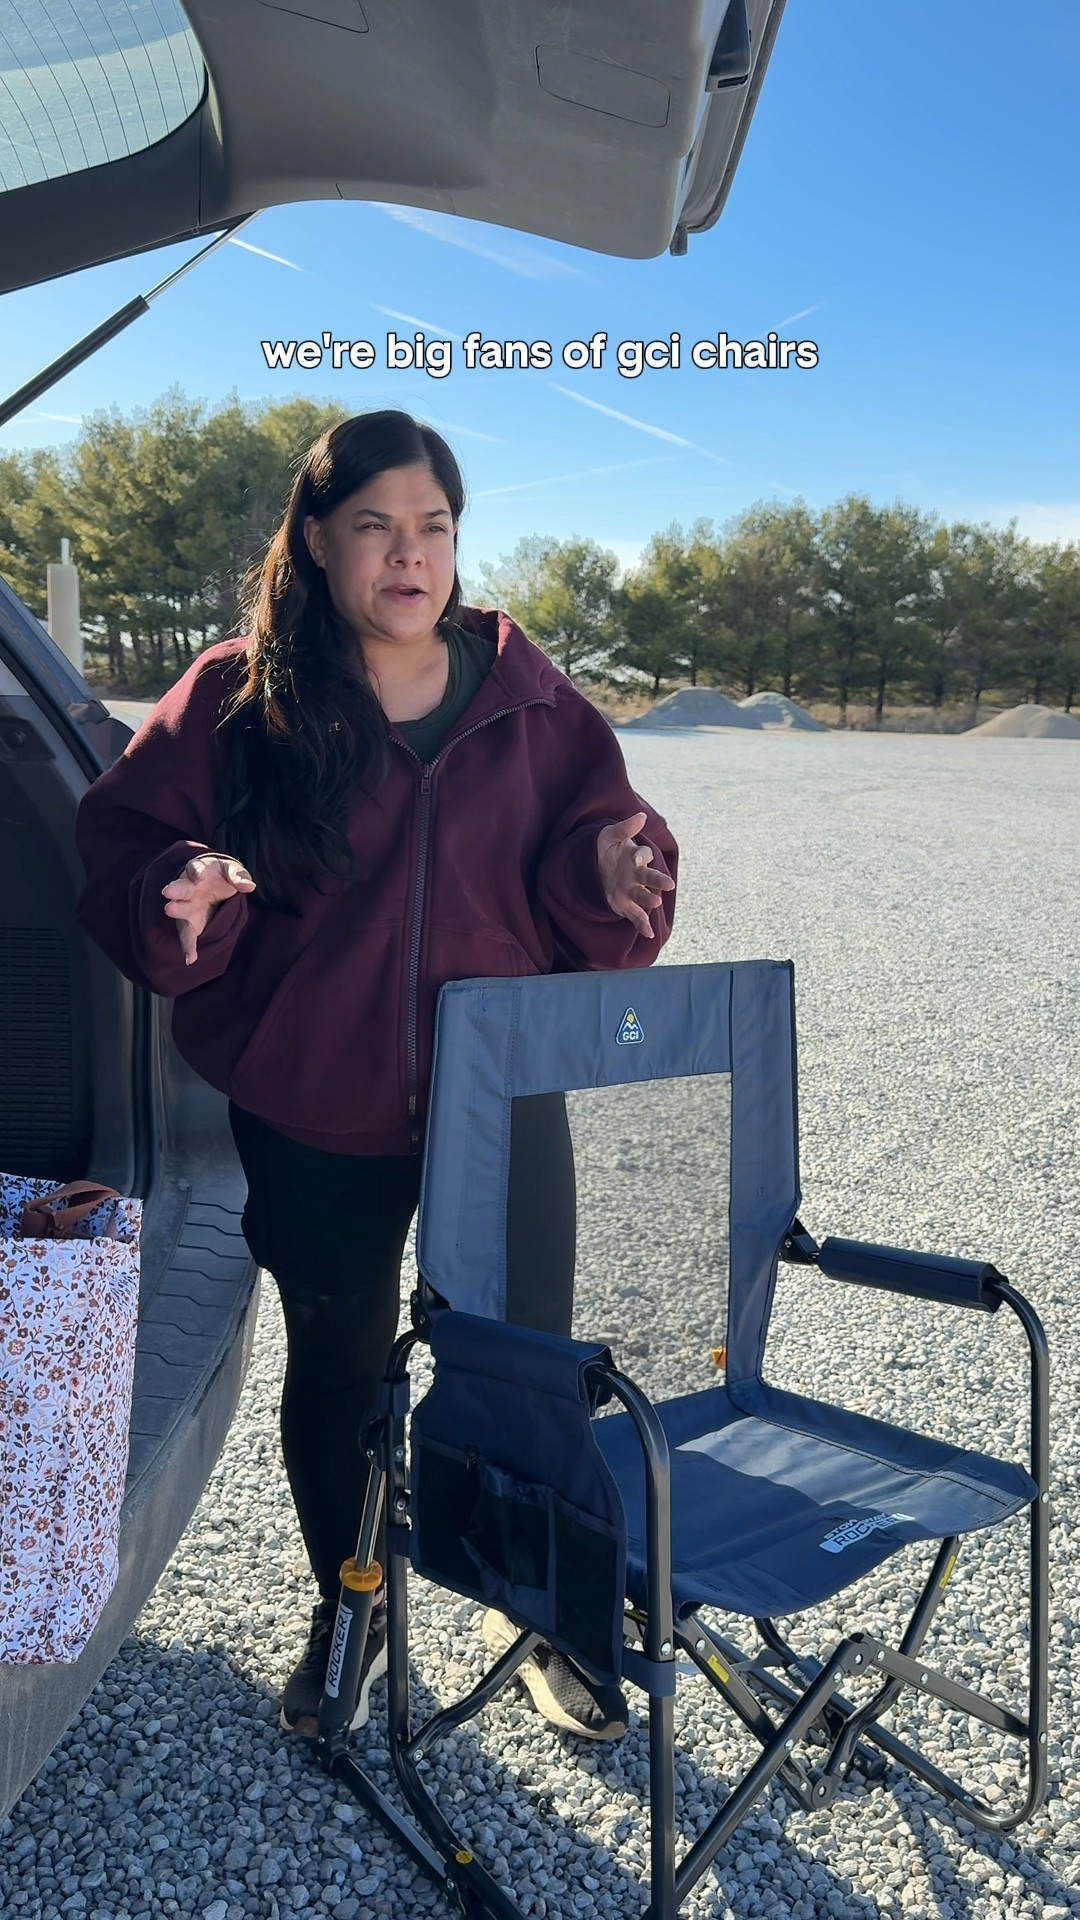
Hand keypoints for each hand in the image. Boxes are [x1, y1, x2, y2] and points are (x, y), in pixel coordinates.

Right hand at [161, 853, 255, 965]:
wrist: (212, 885)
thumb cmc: (221, 875)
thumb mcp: (231, 871)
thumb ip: (238, 877)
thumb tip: (250, 886)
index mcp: (199, 871)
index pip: (195, 868)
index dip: (197, 871)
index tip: (199, 876)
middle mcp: (188, 888)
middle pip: (181, 887)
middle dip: (176, 890)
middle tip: (168, 892)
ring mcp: (186, 905)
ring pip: (180, 910)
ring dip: (176, 911)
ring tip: (169, 911)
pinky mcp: (189, 922)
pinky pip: (187, 935)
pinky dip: (188, 946)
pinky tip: (190, 959)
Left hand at [595, 812, 673, 938]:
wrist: (592, 867)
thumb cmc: (604, 848)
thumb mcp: (608, 836)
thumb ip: (624, 829)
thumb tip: (640, 815)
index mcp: (636, 856)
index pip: (644, 855)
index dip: (641, 856)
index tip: (635, 859)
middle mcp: (638, 875)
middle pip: (650, 878)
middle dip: (658, 881)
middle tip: (669, 885)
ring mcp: (633, 891)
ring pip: (644, 896)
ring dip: (650, 900)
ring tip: (656, 903)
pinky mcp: (626, 905)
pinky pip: (636, 916)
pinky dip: (643, 925)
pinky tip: (649, 934)